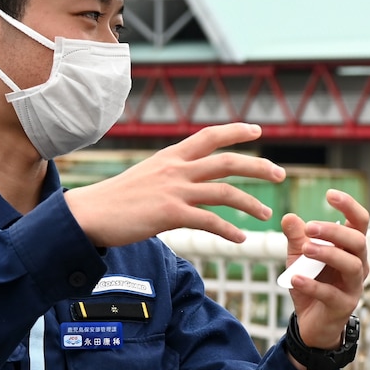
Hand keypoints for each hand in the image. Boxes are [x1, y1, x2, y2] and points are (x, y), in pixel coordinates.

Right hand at [64, 123, 283, 247]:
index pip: (210, 135)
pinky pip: (210, 221)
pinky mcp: (170, 214)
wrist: (89, 214)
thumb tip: (191, 177)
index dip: (236, 131)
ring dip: (250, 204)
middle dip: (258, 166)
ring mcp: (174, 191)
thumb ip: (172, 173)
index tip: (258, 130)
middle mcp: (176, 168)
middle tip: (280, 174)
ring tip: (265, 213)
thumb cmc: (116, 199)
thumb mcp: (147, 174)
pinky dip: (229, 231)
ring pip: (225, 192)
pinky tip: (240, 239)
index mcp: (171, 156)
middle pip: (228, 162)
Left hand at [281, 190, 369, 349]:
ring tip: (305, 250)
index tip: (330, 195)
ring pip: (352, 265)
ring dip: (329, 254)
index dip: (349, 206)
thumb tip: (290, 217)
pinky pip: (331, 294)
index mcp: (350, 248)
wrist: (311, 322)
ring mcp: (353, 286)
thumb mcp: (298, 257)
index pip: (359, 222)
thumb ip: (296, 238)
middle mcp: (358, 264)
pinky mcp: (343, 306)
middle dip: (335, 232)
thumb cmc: (311, 282)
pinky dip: (313, 285)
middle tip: (310, 227)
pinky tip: (295, 278)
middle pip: (358, 241)